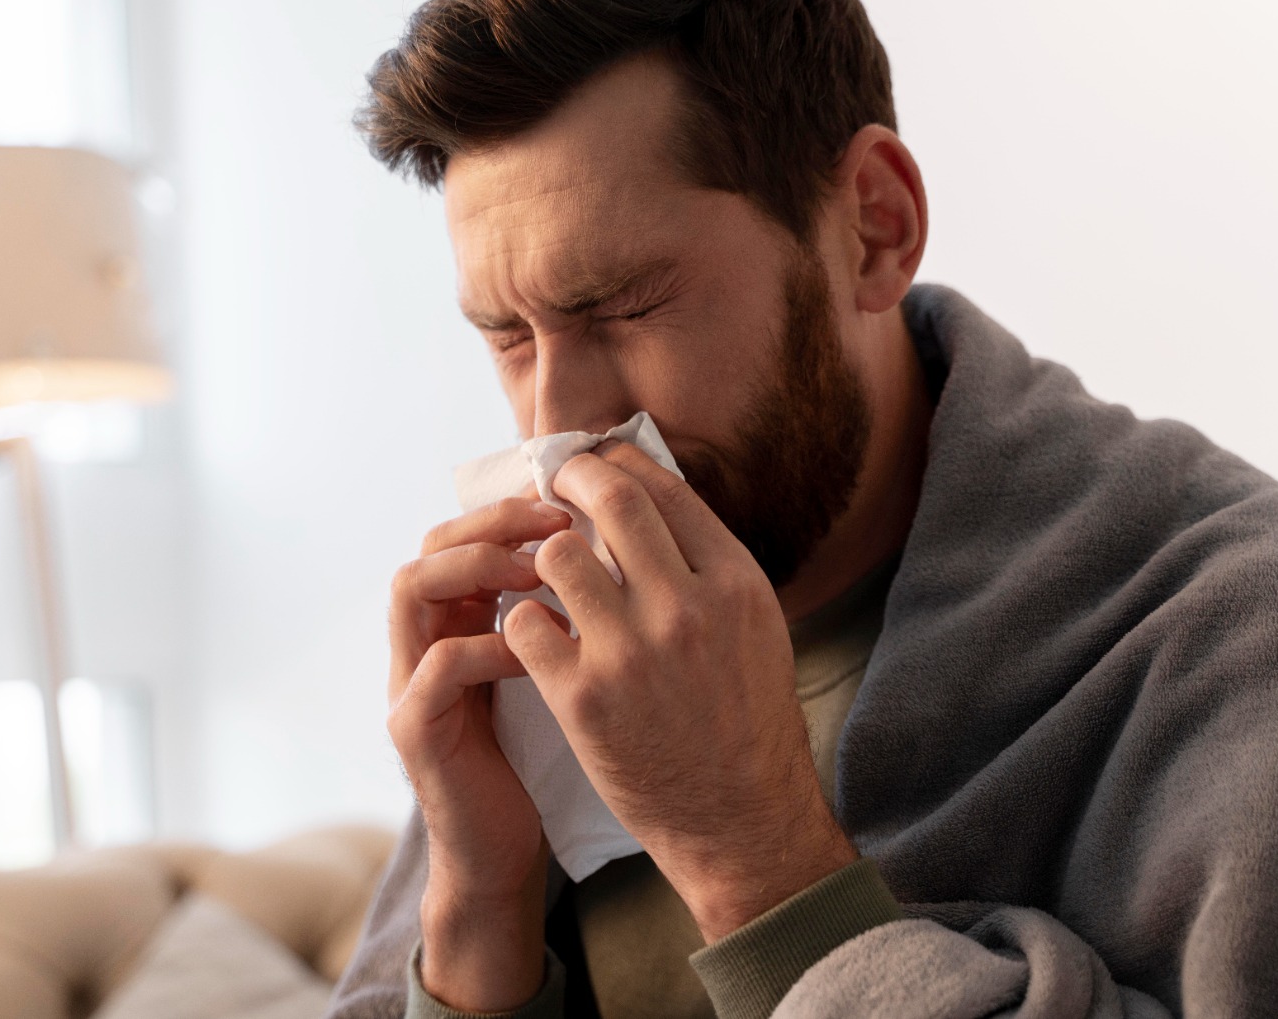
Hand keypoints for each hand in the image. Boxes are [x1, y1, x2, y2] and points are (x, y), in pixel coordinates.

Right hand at [387, 494, 571, 1009]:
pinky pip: (440, 664)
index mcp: (455, 621)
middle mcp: (420, 640)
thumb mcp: (551, 670)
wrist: (502, 853)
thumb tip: (617, 548)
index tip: (573, 501)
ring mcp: (408, 682)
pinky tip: (544, 650)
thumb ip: (559, 614)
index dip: (512, 508)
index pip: (462, 531)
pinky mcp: (414, 729)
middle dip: (494, 521)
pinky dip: (491, 644)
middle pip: (430, 543)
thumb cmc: (540, 757)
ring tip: (541, 572)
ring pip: (412, 586)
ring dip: (479, 565)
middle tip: (558, 522)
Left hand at [502, 441, 857, 941]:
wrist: (741, 819)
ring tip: (544, 575)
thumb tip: (650, 497)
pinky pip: (526, 622)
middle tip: (552, 484)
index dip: (616, 460)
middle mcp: (687, 606)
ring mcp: (632, 651)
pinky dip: (523, 620)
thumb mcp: (754, 626)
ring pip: (557, 554)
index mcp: (734, 582)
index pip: (662, 486)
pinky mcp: (584, 697)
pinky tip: (536, 633)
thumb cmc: (746, 720)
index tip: (593, 460)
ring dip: (543, 557)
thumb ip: (705, 565)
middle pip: (610, 498)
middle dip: (571, 478)